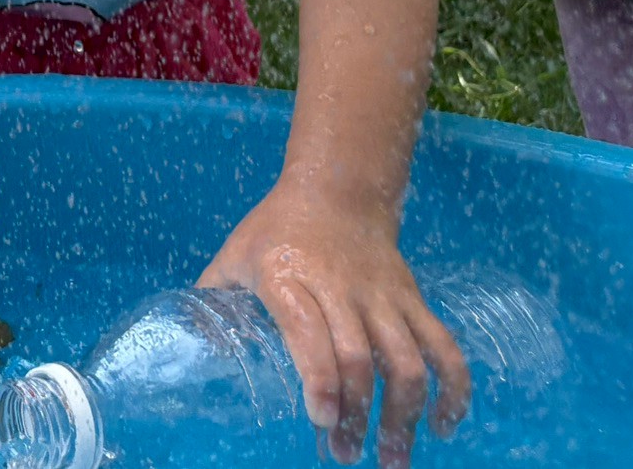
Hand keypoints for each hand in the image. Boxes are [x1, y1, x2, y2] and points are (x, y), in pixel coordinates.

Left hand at [200, 178, 470, 468]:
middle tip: (347, 455)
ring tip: (394, 458)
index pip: (309, 331)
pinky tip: (444, 424)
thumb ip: (210, 300)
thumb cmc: (274, 231)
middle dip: (358, 413)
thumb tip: (180, 349)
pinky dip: (452, 387)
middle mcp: (338, 285)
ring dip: (404, 413)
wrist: (336, 190)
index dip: (321, 378)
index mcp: (287, 275)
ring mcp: (381, 293)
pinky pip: (443, 345)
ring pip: (406, 358)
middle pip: (359, 355)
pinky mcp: (412, 298)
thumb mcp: (234, 256)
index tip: (323, 420)